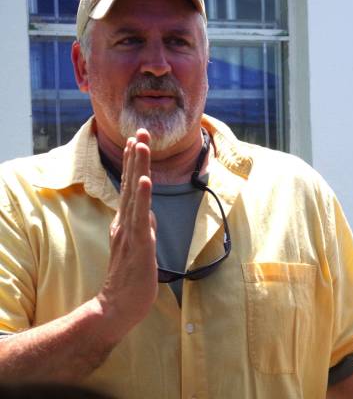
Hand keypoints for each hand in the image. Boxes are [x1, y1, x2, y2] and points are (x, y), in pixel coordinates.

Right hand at [97, 129, 157, 335]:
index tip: (137, 140)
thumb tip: (150, 215)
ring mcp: (129, 232)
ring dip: (138, 167)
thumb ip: (144, 229)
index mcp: (125, 222)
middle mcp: (124, 222)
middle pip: (130, 182)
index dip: (133, 163)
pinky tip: (143, 179)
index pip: (130, 187)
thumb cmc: (129, 280)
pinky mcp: (137, 244)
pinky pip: (139, 217)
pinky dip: (141, 197)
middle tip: (140, 130)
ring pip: (134, 193)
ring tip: (140, 143)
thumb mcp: (140, 248)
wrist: (117, 307)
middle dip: (136, 155)